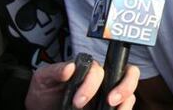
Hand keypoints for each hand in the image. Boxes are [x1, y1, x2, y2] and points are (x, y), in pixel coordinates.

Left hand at [25, 60, 139, 109]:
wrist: (42, 109)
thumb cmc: (44, 92)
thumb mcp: (43, 79)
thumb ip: (55, 71)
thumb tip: (70, 68)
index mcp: (88, 69)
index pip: (100, 69)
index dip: (93, 83)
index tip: (79, 100)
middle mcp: (103, 80)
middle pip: (128, 73)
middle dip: (124, 86)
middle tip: (110, 101)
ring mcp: (109, 94)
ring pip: (130, 92)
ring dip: (126, 101)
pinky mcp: (110, 108)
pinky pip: (126, 107)